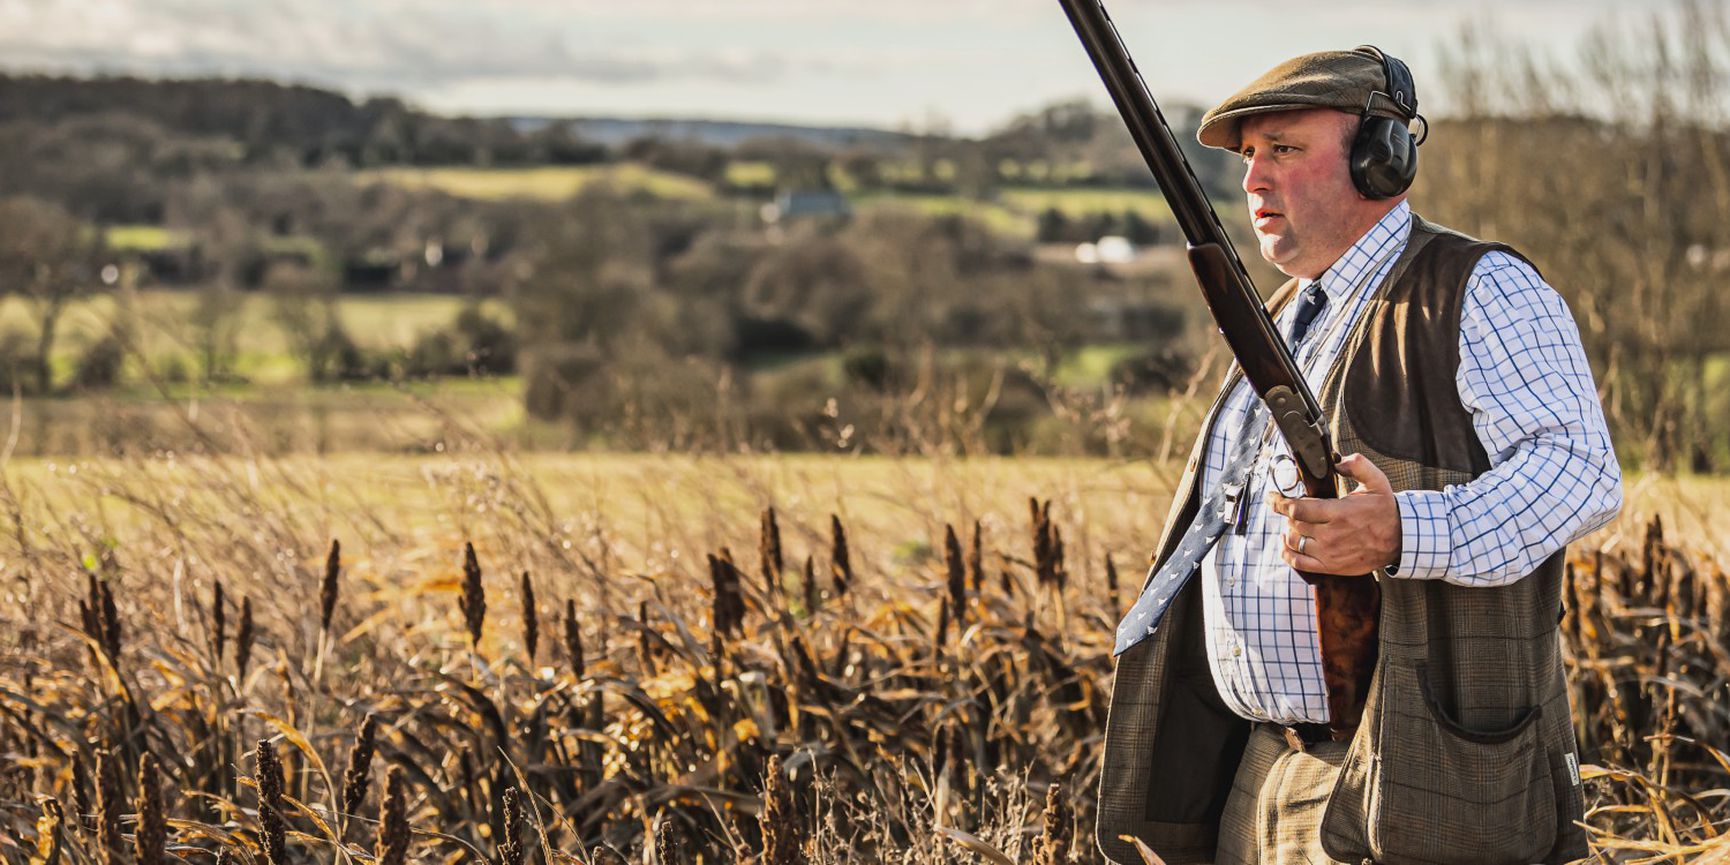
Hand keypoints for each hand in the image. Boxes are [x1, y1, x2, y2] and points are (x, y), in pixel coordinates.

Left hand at [1266, 453, 1400, 575]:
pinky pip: (1298, 563)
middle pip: (1293, 524)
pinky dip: (1287, 553)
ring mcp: (1329, 553)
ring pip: (1293, 542)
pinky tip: (1287, 544)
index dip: (1279, 502)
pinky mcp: (1330, 567)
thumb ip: (1358, 466)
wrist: (1400, 540)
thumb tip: (1338, 460)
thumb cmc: (1385, 510)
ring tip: (1293, 524)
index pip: (1297, 508)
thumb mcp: (1377, 482)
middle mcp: (1331, 535)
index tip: (1272, 497)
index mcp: (1339, 513)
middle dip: (1288, 514)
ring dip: (1288, 531)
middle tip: (1291, 508)